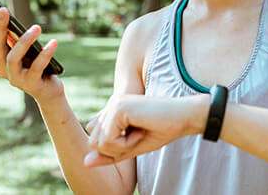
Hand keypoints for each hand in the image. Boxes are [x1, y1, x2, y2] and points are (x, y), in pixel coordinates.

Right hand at [0, 4, 64, 106]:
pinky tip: (54, 42)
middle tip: (4, 9)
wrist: (49, 92)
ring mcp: (16, 78)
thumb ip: (20, 39)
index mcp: (2, 59)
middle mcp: (4, 69)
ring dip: (24, 41)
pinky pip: (37, 66)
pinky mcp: (31, 84)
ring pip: (13, 57)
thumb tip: (14, 20)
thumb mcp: (29, 51)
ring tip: (37, 27)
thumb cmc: (38, 67)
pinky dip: (45, 54)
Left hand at [84, 93, 208, 166]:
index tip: (136, 137)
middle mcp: (111, 105)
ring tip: (140, 133)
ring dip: (121, 147)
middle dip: (116, 149)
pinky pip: (108, 141)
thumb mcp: (132, 148)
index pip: (96, 140)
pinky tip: (141, 131)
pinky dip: (125, 144)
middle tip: (138, 136)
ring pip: (99, 143)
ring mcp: (113, 105)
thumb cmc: (162, 130)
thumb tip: (85, 163)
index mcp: (113, 110)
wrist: (182, 117)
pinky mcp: (118, 108)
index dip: (115, 148)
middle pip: (94, 143)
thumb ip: (109, 155)